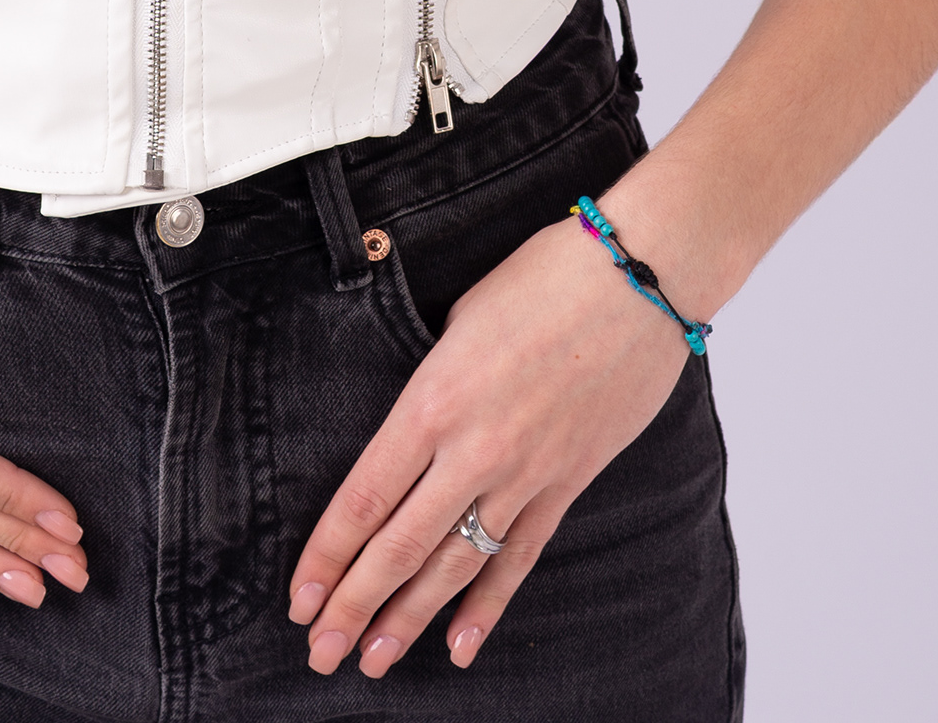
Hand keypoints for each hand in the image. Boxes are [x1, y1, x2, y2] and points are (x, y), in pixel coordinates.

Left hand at [287, 214, 686, 675]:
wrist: (638, 281)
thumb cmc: (544, 277)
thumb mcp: (460, 316)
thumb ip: (432, 382)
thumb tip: (415, 422)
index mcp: (433, 401)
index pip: (364, 499)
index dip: (327, 557)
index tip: (299, 598)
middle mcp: (473, 451)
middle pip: (399, 546)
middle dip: (353, 606)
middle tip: (318, 652)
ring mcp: (525, 475)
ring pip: (455, 566)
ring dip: (409, 619)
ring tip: (372, 661)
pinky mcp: (569, 484)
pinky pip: (520, 558)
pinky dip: (489, 607)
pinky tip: (460, 647)